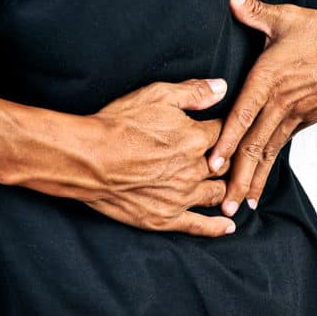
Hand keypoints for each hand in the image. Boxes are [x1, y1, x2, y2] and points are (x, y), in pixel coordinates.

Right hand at [82, 78, 235, 236]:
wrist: (87, 159)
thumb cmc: (119, 124)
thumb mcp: (157, 95)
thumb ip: (194, 92)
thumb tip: (223, 88)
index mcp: (197, 138)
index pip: (225, 132)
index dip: (226, 129)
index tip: (224, 128)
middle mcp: (195, 169)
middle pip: (225, 164)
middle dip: (228, 159)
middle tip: (229, 156)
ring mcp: (182, 196)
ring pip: (217, 192)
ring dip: (225, 187)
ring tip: (229, 186)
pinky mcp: (166, 217)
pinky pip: (199, 226)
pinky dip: (217, 227)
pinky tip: (229, 227)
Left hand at [208, 0, 316, 215]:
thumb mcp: (290, 17)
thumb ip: (254, 10)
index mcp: (270, 78)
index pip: (243, 114)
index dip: (225, 140)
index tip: (212, 164)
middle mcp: (281, 102)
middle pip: (255, 144)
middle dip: (238, 178)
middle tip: (223, 206)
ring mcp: (297, 114)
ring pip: (270, 151)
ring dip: (255, 179)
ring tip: (242, 205)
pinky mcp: (309, 118)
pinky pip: (283, 144)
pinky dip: (271, 164)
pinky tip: (262, 179)